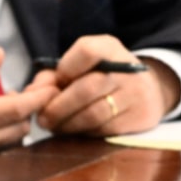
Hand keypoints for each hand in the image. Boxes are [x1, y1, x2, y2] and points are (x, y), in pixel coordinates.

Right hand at [0, 47, 51, 156]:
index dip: (39, 97)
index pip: (16, 109)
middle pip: (22, 125)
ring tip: (16, 99)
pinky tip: (2, 116)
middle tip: (35, 87)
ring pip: (16, 138)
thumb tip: (0, 54)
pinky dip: (10, 129)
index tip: (51, 84)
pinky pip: (4, 146)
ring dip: (22, 118)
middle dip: (34, 106)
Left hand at [36, 34, 178, 136]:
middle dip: (58, 107)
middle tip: (42, 119)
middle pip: (86, 88)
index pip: (87, 51)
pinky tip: (74, 131)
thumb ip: (54, 74)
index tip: (54, 84)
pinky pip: (104, 130)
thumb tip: (31, 93)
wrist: (149, 90)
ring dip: (68, 124)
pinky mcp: (140, 118)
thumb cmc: (103, 76)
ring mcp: (136, 94)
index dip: (65, 69)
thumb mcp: (83, 65)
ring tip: (54, 127)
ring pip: (94, 114)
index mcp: (109, 48)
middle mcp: (126, 69)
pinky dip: (84, 133)